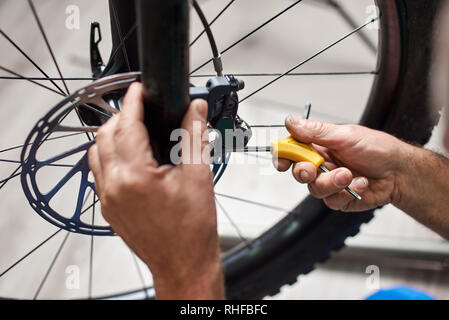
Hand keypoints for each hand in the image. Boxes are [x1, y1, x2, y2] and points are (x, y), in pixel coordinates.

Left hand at [88, 83, 223, 298]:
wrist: (183, 264)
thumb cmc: (192, 231)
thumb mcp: (198, 176)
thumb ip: (194, 136)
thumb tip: (196, 109)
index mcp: (135, 176)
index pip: (127, 125)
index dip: (133, 101)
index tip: (140, 89)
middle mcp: (114, 186)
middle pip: (105, 135)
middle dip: (122, 115)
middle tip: (142, 108)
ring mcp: (107, 199)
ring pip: (96, 152)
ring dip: (112, 135)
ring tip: (136, 129)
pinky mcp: (108, 208)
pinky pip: (99, 172)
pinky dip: (110, 155)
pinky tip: (131, 156)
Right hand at [274, 115, 408, 211]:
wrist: (400, 172)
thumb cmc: (378, 149)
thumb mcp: (345, 135)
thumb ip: (316, 132)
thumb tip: (290, 122)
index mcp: (320, 146)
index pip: (293, 151)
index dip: (283, 156)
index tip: (282, 161)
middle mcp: (322, 164)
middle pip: (298, 172)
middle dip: (304, 172)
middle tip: (313, 169)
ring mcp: (330, 182)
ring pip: (314, 189)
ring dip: (332, 182)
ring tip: (350, 175)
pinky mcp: (339, 198)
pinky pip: (332, 201)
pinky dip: (347, 192)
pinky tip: (360, 183)